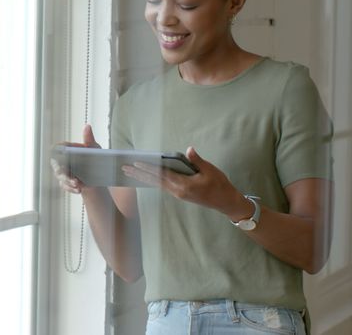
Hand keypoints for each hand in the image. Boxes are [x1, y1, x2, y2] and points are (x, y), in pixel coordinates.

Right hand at [50, 124, 100, 193]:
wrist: (98, 177)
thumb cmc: (94, 159)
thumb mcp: (94, 148)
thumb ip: (89, 138)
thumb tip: (87, 125)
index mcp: (68, 151)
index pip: (56, 148)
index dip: (55, 150)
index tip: (57, 152)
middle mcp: (63, 161)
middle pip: (56, 164)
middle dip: (60, 169)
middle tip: (65, 172)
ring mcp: (63, 173)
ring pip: (60, 177)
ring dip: (68, 180)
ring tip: (77, 183)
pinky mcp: (66, 183)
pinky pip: (65, 186)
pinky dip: (72, 188)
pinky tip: (79, 189)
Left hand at [122, 146, 248, 217]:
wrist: (226, 202)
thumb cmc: (219, 185)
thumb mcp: (210, 170)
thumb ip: (197, 161)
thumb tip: (188, 149)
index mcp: (185, 185)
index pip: (163, 174)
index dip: (149, 168)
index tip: (137, 163)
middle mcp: (178, 191)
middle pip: (156, 181)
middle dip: (140, 174)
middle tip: (125, 168)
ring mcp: (178, 194)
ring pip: (158, 184)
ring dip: (144, 178)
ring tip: (131, 172)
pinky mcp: (180, 194)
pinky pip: (163, 186)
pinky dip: (153, 181)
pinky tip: (147, 177)